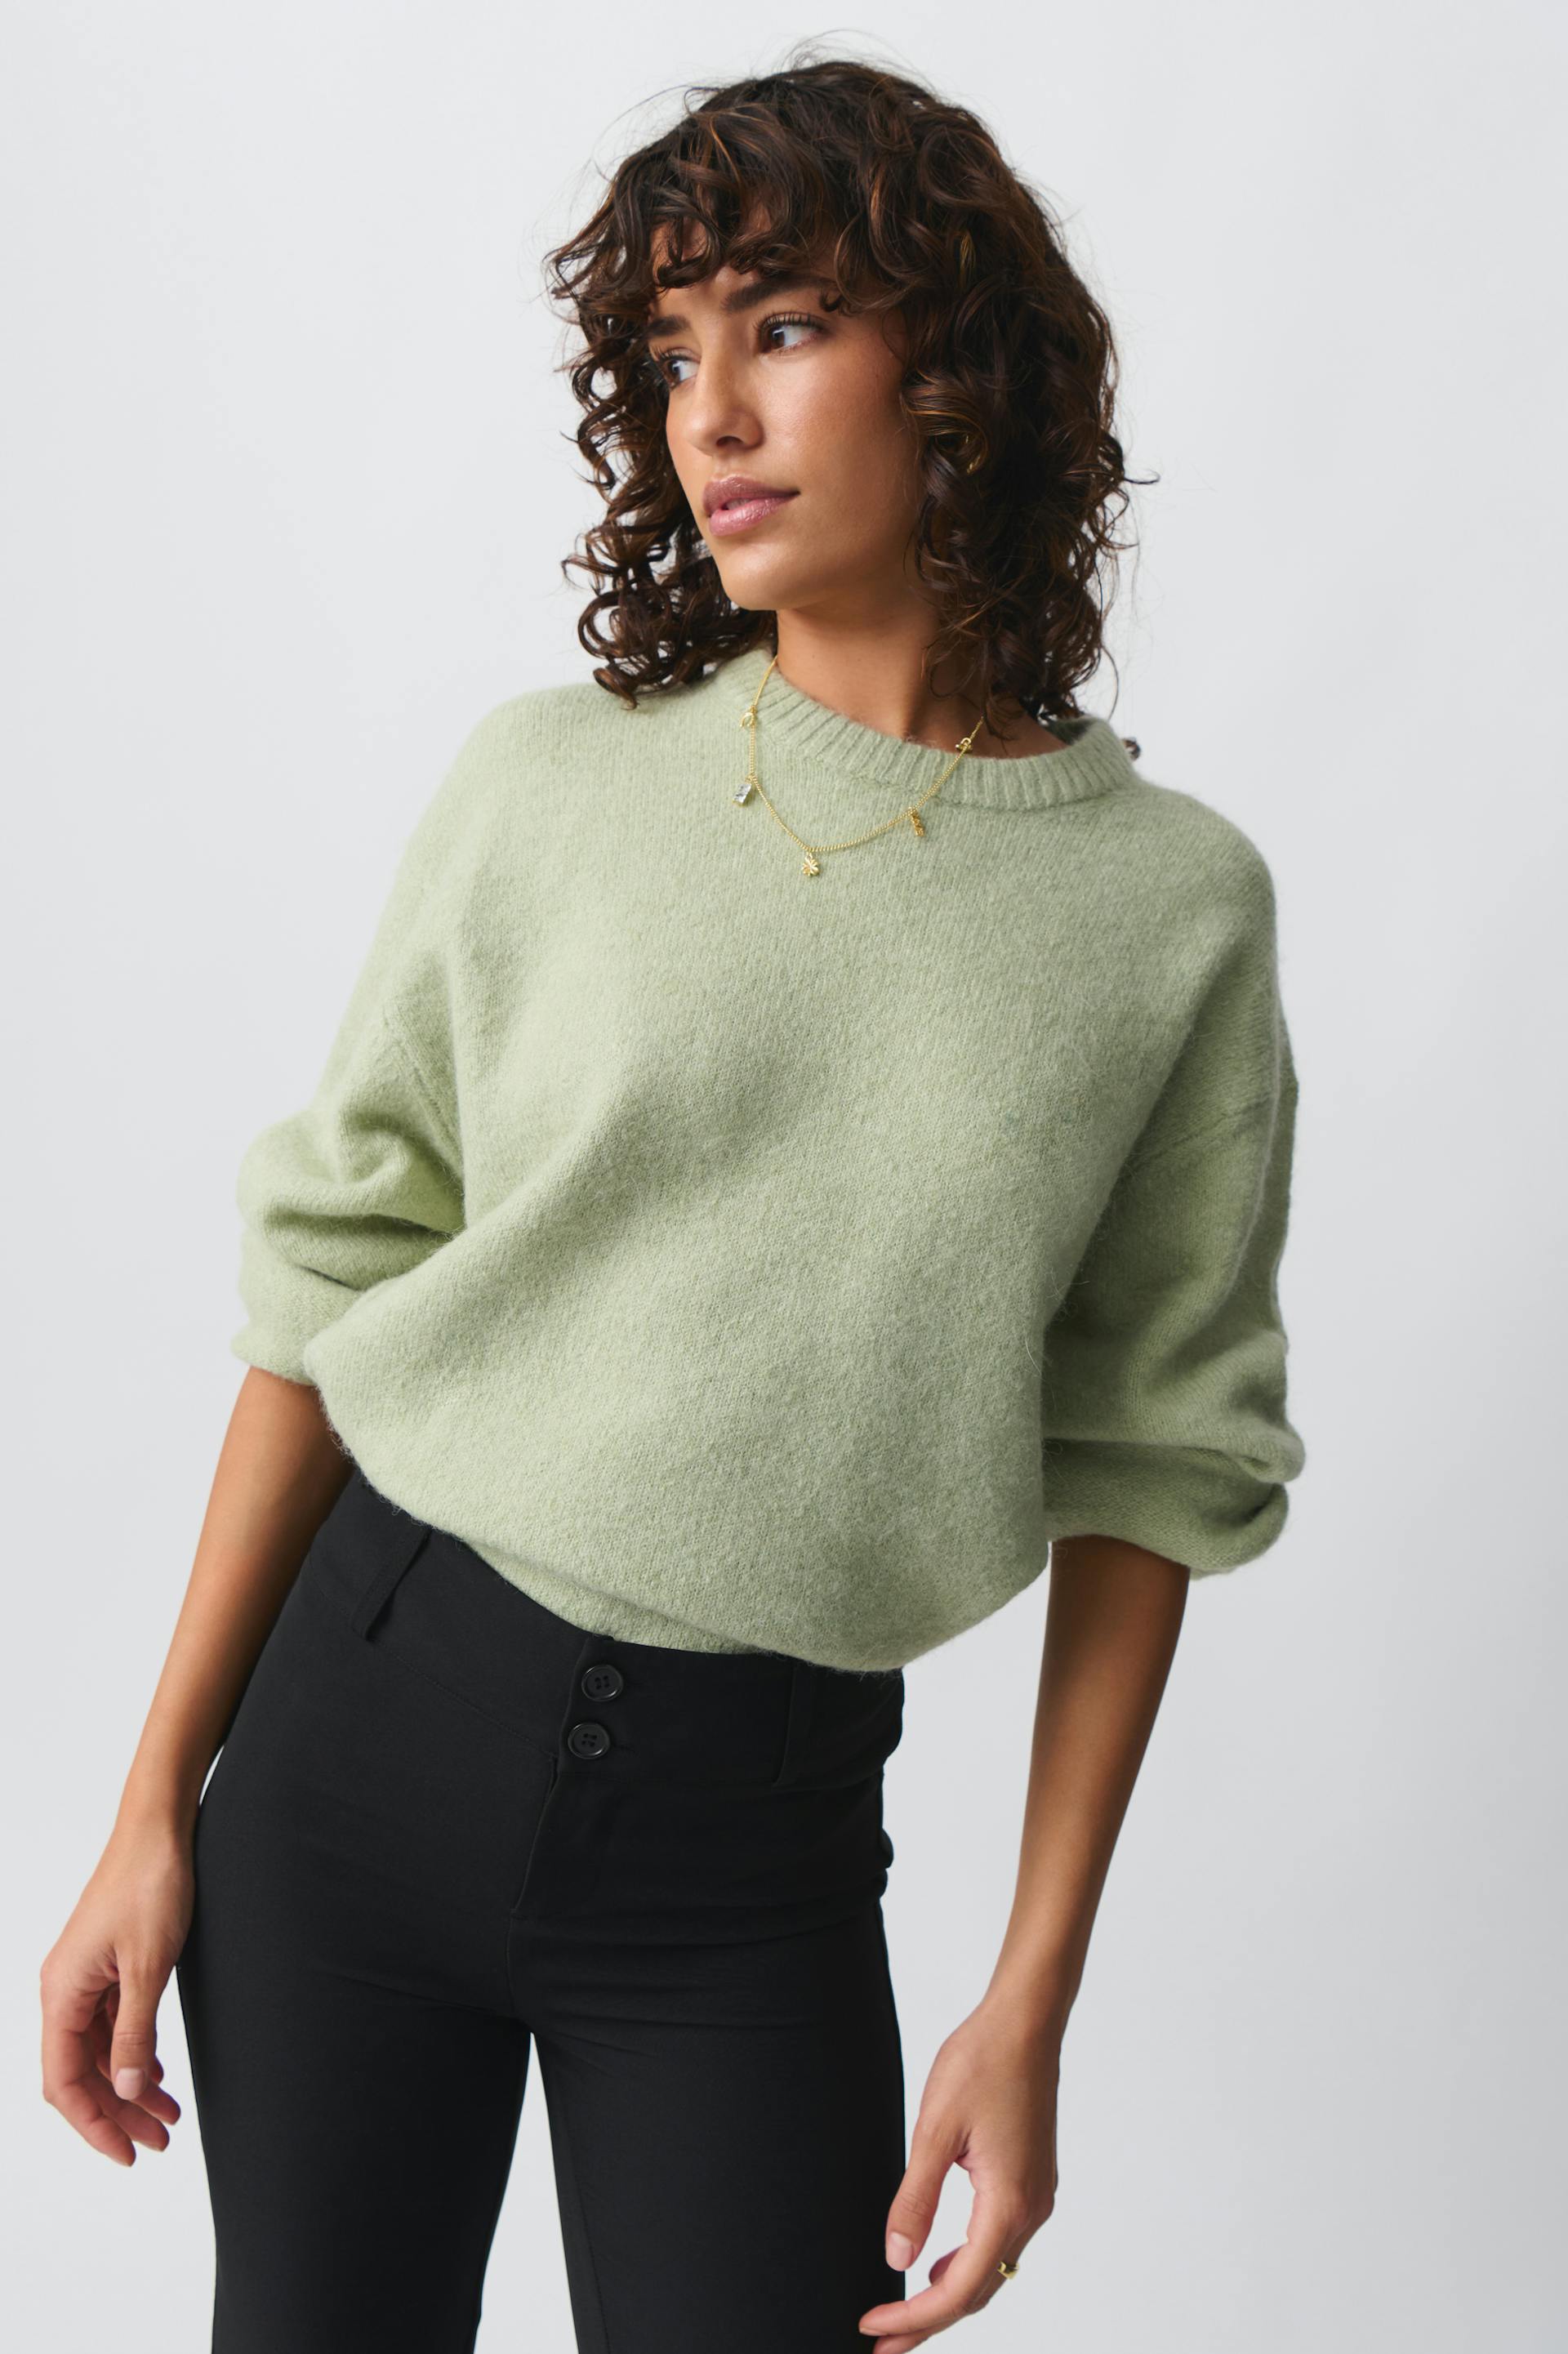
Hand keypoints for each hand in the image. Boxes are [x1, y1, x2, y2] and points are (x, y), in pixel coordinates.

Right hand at [40, 1817, 191, 2163]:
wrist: (159, 1828)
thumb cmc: (151, 1884)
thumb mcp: (150, 1965)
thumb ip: (135, 2031)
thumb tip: (126, 2090)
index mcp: (61, 1993)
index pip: (64, 2082)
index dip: (92, 2124)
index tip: (126, 2154)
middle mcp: (64, 1989)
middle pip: (81, 2073)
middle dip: (118, 2113)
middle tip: (159, 2142)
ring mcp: (84, 1977)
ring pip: (100, 2050)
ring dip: (130, 2085)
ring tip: (169, 2116)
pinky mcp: (105, 1965)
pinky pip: (111, 2023)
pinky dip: (133, 2052)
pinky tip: (157, 2072)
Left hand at [859, 1995, 1060, 2347]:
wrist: (1025, 2023)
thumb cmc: (982, 2063)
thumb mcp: (935, 2130)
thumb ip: (915, 2198)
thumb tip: (897, 2260)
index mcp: (1008, 2203)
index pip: (958, 2289)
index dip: (914, 2318)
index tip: (873, 2328)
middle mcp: (1031, 2209)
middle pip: (978, 2291)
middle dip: (929, 2322)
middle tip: (882, 2344)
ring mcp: (1037, 2196)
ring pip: (991, 2270)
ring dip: (949, 2297)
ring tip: (904, 2314)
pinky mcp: (1032, 2181)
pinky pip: (999, 2242)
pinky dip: (967, 2265)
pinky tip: (939, 2263)